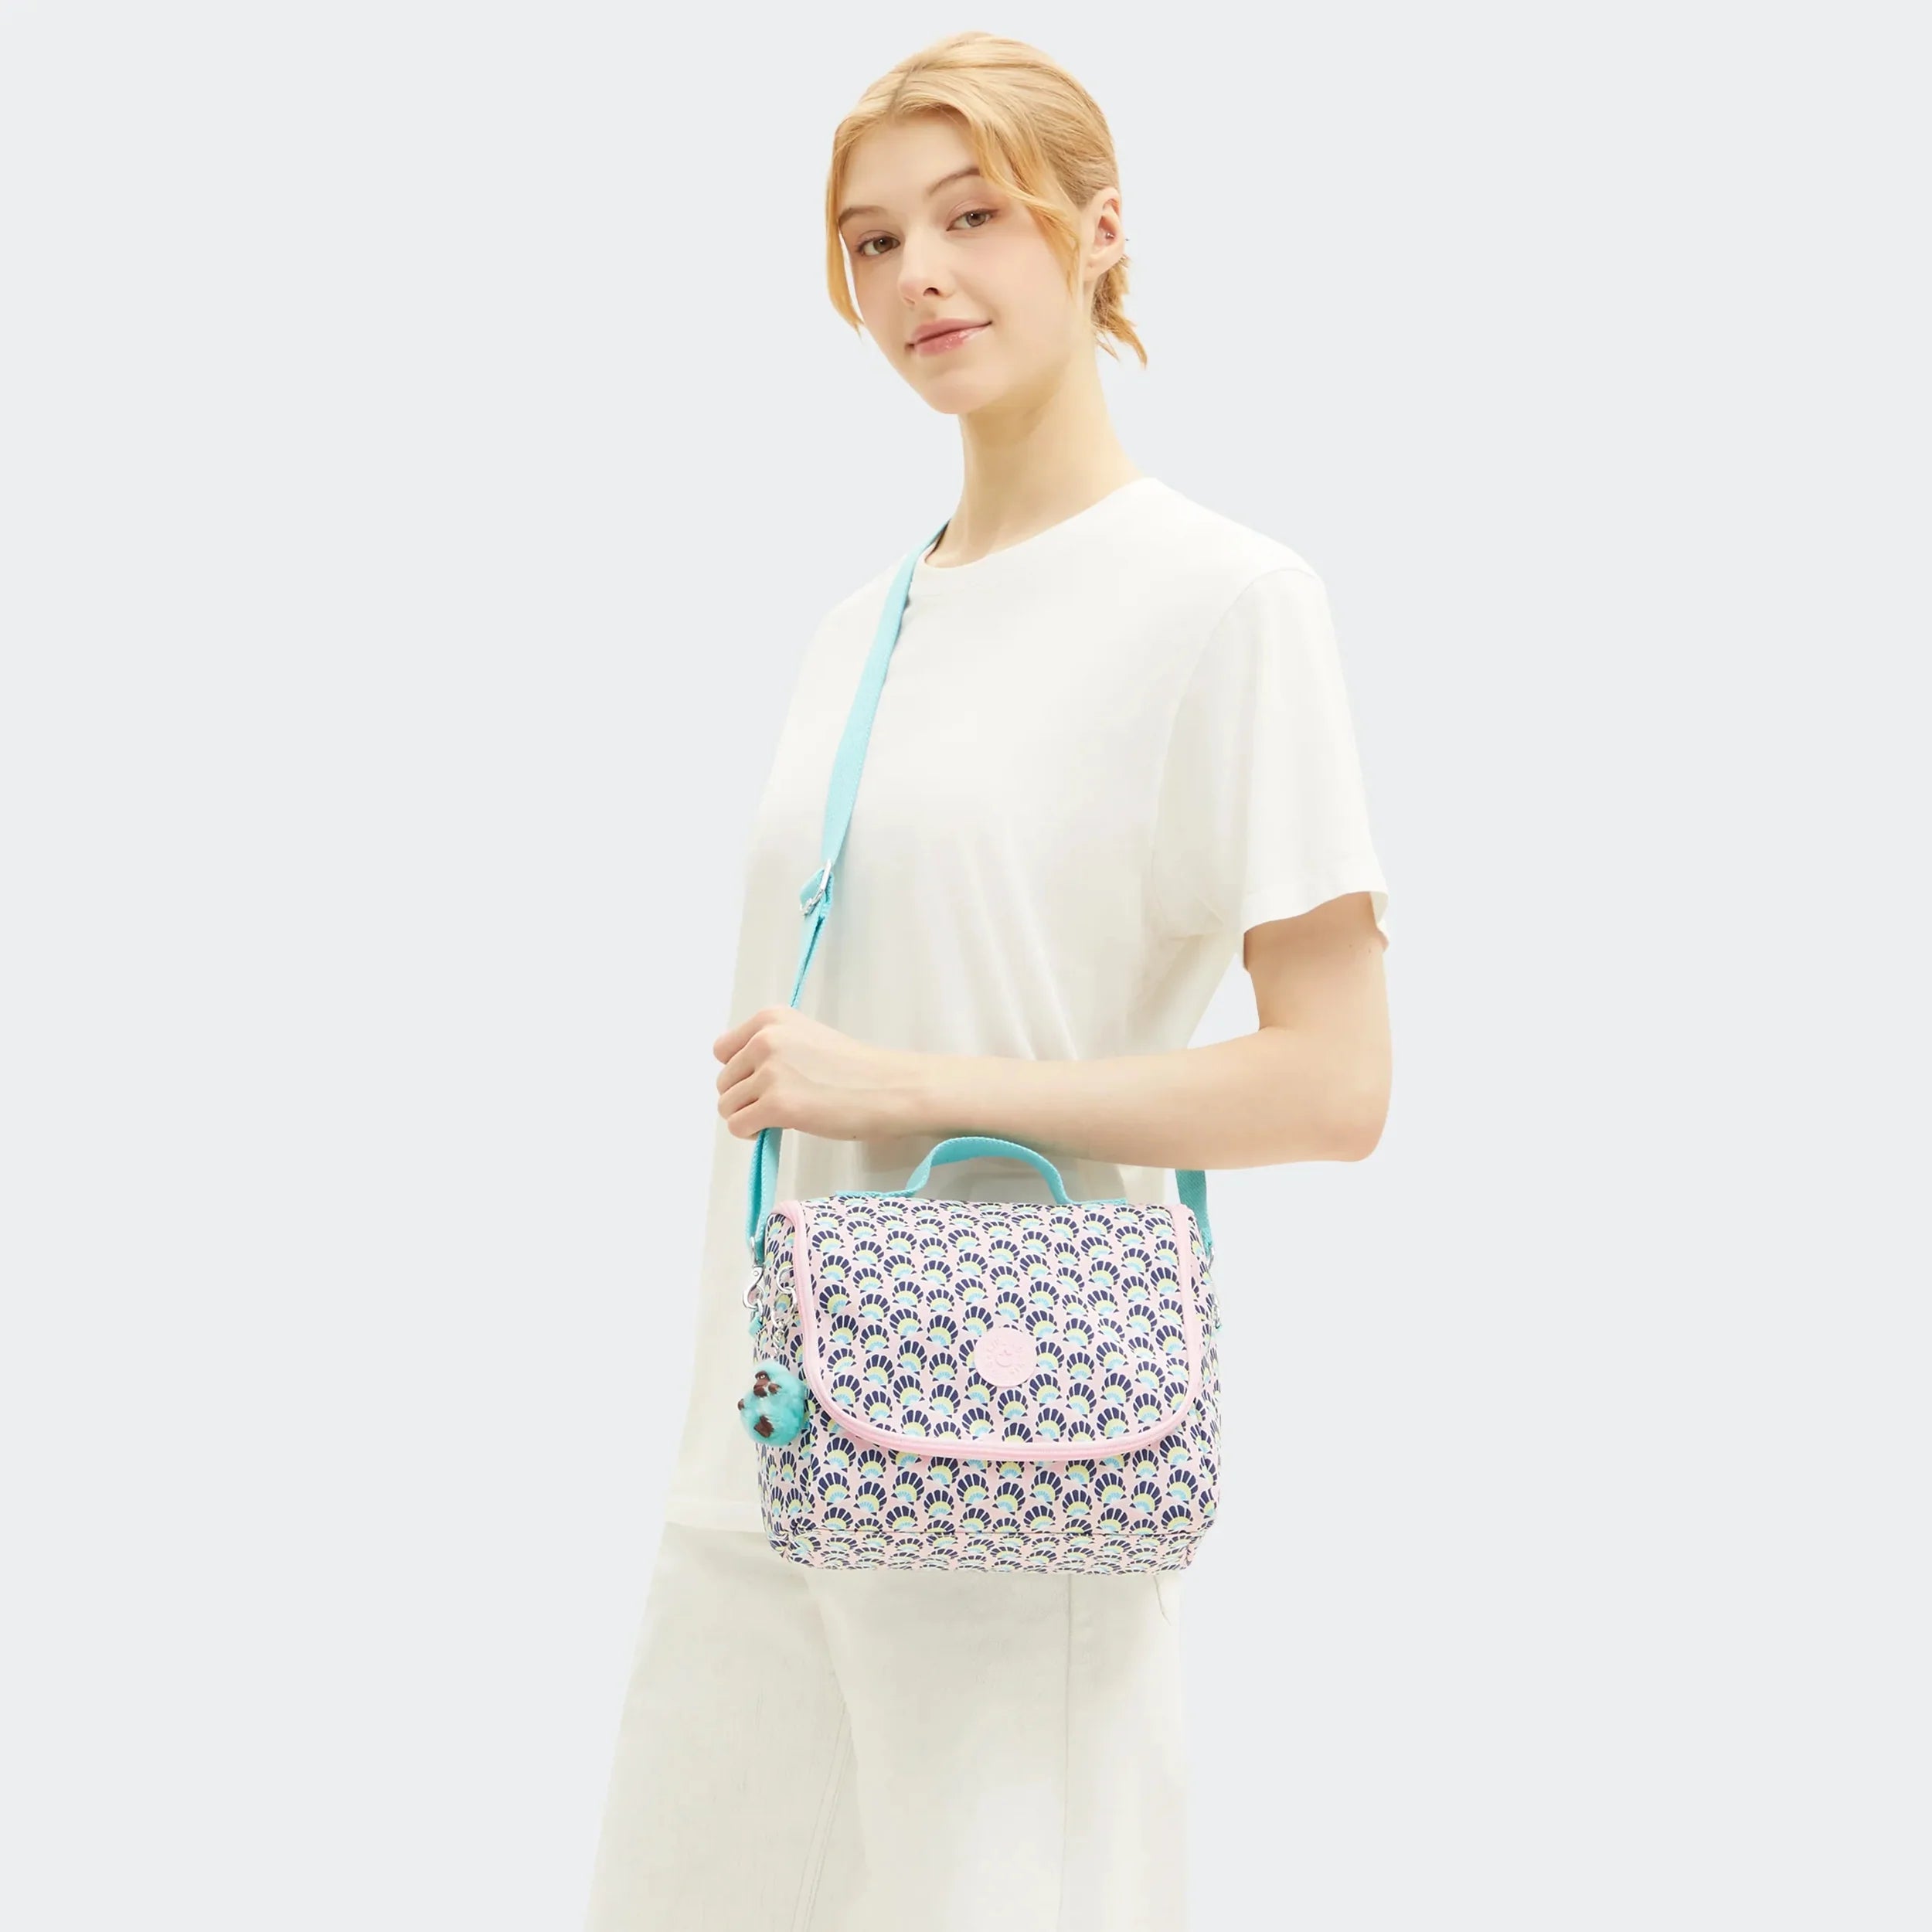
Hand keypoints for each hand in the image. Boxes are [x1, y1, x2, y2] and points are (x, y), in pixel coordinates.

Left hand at [713, 1006, 920, 1141]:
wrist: (889, 1088)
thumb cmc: (855, 1069)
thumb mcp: (807, 1039)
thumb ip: (774, 1048)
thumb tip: (743, 1081)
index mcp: (771, 1019)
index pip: (723, 1050)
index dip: (739, 1071)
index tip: (763, 1082)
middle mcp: (765, 1040)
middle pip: (723, 1081)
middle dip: (744, 1097)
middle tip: (776, 1104)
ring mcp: (769, 1072)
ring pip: (726, 1105)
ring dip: (747, 1116)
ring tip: (777, 1119)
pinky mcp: (776, 1105)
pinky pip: (737, 1126)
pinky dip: (751, 1133)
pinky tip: (774, 1129)